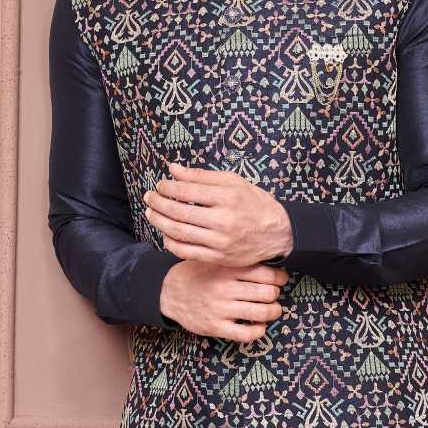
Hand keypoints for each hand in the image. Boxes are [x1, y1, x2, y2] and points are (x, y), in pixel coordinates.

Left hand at [144, 162, 292, 266]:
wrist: (279, 234)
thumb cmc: (255, 204)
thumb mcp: (234, 182)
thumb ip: (201, 176)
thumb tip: (173, 169)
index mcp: (228, 197)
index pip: (186, 192)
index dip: (167, 188)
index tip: (160, 185)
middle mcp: (224, 221)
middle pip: (179, 213)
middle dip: (158, 204)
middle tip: (149, 198)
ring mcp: (221, 242)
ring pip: (179, 233)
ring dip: (160, 222)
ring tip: (151, 214)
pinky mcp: (219, 258)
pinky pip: (187, 252)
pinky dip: (171, 243)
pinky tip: (165, 234)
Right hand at [160, 259, 289, 342]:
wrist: (168, 292)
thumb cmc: (196, 274)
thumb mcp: (214, 260)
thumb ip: (236, 260)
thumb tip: (269, 259)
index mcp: (226, 269)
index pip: (266, 274)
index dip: (279, 278)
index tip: (280, 280)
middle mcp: (225, 289)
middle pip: (267, 293)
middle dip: (275, 295)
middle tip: (273, 294)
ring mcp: (220, 309)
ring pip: (261, 313)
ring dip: (273, 312)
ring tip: (272, 310)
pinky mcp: (216, 327)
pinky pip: (246, 334)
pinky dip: (259, 331)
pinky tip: (258, 326)